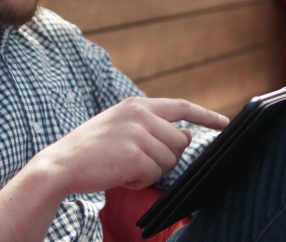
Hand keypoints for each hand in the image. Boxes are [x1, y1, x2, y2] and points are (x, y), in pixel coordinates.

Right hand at [31, 97, 228, 195]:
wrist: (61, 165)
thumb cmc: (91, 151)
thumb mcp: (122, 129)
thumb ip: (153, 129)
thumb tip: (186, 136)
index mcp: (137, 105)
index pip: (180, 107)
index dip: (205, 116)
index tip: (224, 122)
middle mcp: (140, 114)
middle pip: (178, 143)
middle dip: (164, 158)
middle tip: (135, 161)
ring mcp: (138, 133)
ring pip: (169, 160)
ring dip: (150, 171)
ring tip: (123, 166)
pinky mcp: (135, 154)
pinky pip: (154, 174)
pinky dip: (139, 181)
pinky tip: (119, 175)